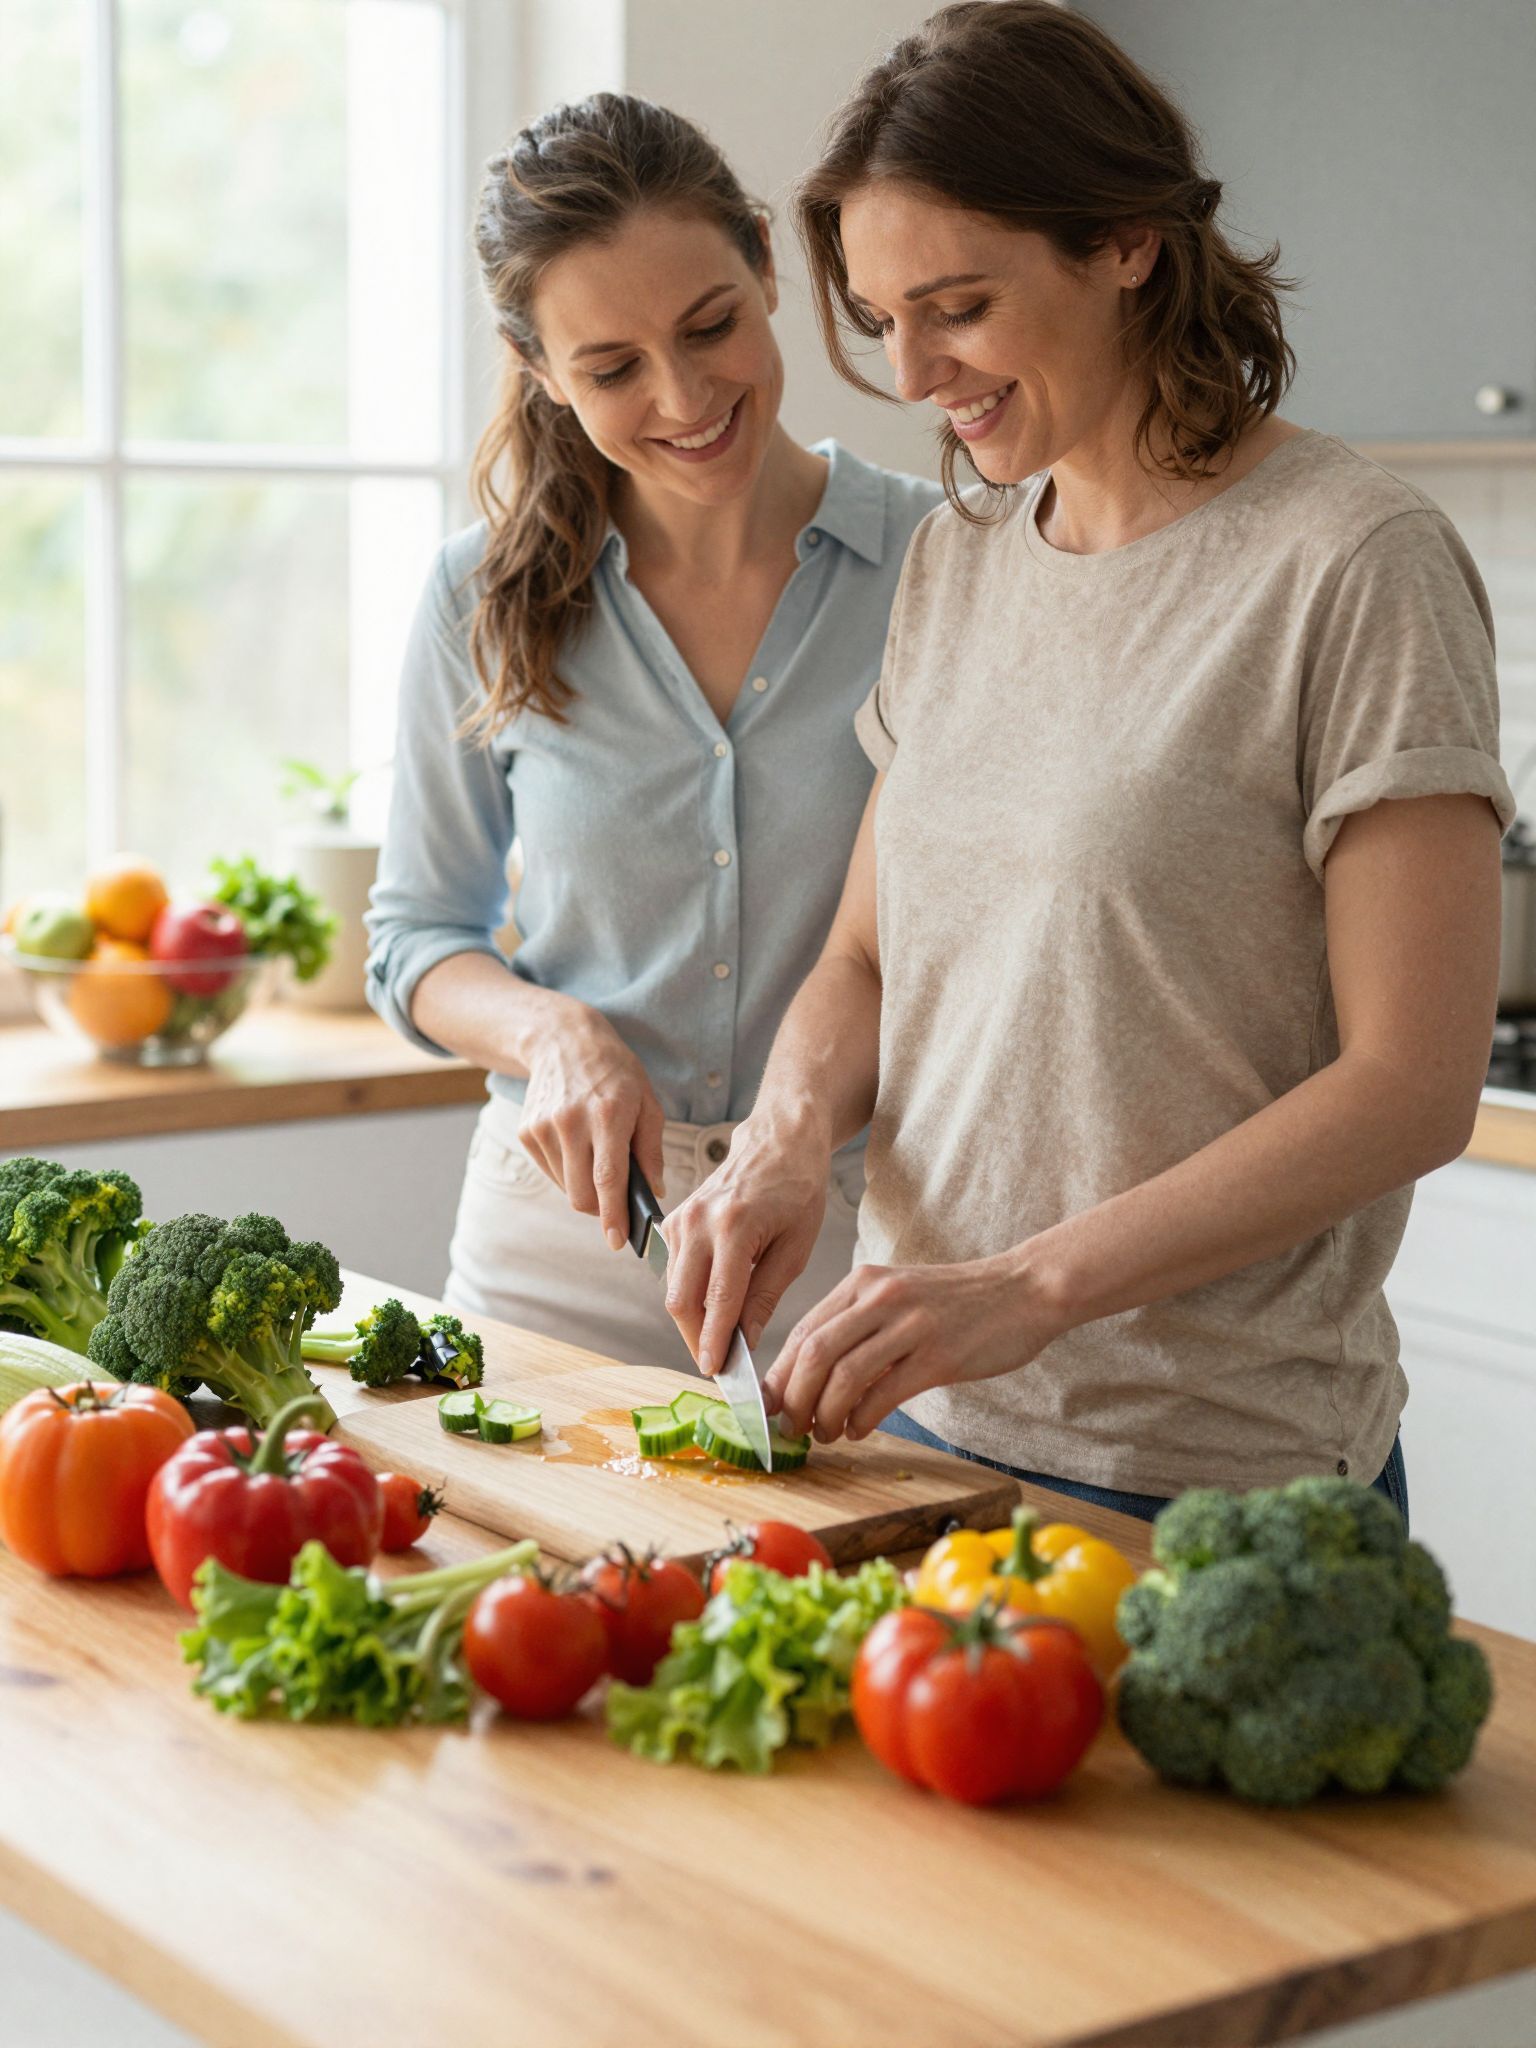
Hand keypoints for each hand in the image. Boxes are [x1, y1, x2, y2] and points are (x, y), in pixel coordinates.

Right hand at [518, 1004, 665, 1249]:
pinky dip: (568, 1172)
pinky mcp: (527, 1131)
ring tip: (597, 1157)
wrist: (563, 1041)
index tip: (619, 1240)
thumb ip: (651, 1149)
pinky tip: (578, 1146)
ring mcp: (544, 1127)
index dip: (614, 1214)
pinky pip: (551, 1172)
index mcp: (607, 1115)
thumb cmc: (615, 1072)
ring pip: (566, 1187)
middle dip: (602, 1210)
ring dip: (585, 1187)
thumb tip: (653, 1191)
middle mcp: (571, 1122)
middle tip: (618, 1203)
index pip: (608, 1178)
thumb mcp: (647, 1102)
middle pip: (582, 1194)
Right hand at [662, 1112, 832, 1373]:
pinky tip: (714, 1306)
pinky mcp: (674, 1219)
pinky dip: (691, 1295)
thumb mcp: (796, 1247)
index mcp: (735, 1226)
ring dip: (693, 1321)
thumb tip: (745, 1340)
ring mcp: (681, 1218)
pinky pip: (674, 1271)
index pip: (719, 1300)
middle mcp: (700, 1221)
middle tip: (720, 1367)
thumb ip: (766, 1295)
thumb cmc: (798, 1188)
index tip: (718, 1374)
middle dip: (698, 1340)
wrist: (778, 1141)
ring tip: (721, 1341)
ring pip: (674, 1289)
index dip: (717, 1343)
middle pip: (683, 1300)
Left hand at [764, 1252, 1070, 1444]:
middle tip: (793, 1428)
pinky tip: (858, 1429)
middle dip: (794, 1400)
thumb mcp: (899, 1298)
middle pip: (813, 1354)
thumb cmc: (959, 1302)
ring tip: (826, 1434)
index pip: (802, 1332)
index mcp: (864, 1283)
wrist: (1024, 1290)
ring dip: (825, 1416)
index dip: (780, 1376)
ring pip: (843, 1376)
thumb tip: (811, 1377)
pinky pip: (883, 1394)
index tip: (771, 1407)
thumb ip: (857, 1326)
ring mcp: (909, 1325)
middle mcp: (880, 1298)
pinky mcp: (938, 1355)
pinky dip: (861, 1419)